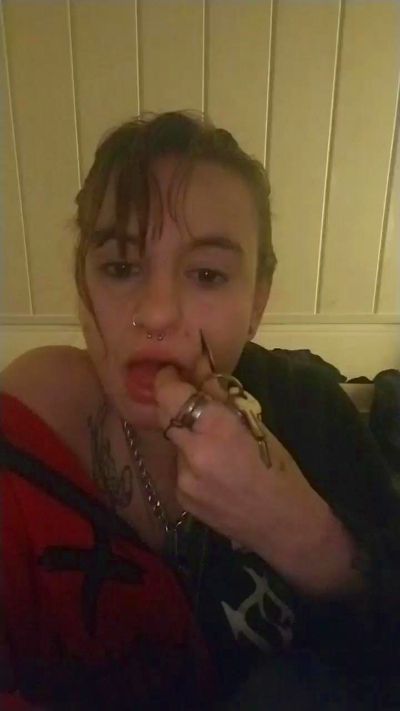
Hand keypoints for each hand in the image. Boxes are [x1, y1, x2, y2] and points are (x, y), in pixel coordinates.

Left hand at [154, 355, 323, 558]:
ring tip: (215, 445)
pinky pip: (180, 467)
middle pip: (165, 415)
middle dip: (175, 404)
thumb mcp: (258, 426)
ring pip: (174, 442)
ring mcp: (183, 479)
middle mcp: (192, 454)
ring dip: (187, 435)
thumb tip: (199, 370)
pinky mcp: (182, 498)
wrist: (286, 527)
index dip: (169, 380)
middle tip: (192, 401)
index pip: (172, 394)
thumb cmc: (280, 470)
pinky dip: (192, 460)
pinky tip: (215, 472)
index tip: (174, 373)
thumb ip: (222, 399)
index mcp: (216, 430)